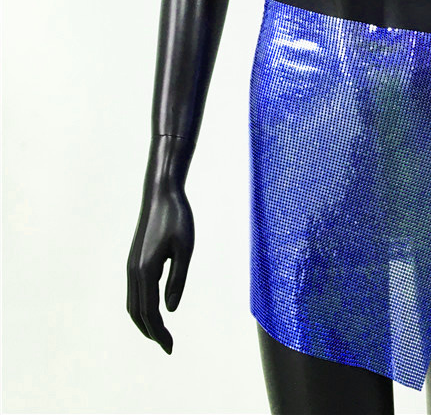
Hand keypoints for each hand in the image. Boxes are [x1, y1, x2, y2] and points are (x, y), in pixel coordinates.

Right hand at [127, 180, 194, 353]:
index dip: (160, 332)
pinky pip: (133, 292)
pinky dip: (140, 307)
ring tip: (160, 334)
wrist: (161, 194)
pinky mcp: (134, 260)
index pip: (150, 312)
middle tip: (168, 346)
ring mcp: (131, 266)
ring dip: (144, 321)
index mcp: (146, 270)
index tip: (170, 348)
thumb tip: (170, 309)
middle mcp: (133, 271)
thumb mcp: (185, 248)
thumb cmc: (177, 218)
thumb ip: (178, 279)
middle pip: (138, 313)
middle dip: (151, 332)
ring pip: (132, 304)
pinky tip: (153, 309)